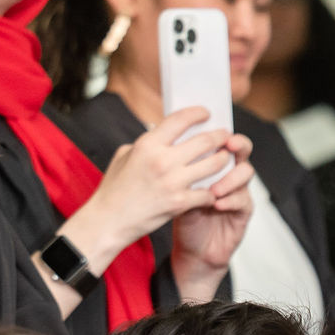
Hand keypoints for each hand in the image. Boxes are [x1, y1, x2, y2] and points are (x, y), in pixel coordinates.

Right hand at [57, 107, 235, 272]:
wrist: (108, 221)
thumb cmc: (114, 189)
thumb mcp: (124, 156)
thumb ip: (147, 143)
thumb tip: (164, 136)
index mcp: (147, 145)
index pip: (181, 119)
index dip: (198, 113)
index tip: (206, 113)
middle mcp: (162, 160)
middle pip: (205, 140)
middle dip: (220, 136)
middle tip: (225, 136)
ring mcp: (173, 182)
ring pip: (215, 164)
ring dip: (223, 160)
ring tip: (225, 159)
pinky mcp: (180, 203)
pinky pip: (209, 192)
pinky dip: (213, 191)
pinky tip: (212, 190)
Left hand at [170, 136, 255, 302]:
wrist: (190, 250)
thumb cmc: (180, 214)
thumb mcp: (173, 187)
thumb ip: (173, 167)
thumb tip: (160, 141)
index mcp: (211, 162)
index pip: (219, 138)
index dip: (218, 129)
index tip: (212, 123)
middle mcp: (228, 173)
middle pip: (241, 149)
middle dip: (236, 145)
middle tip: (227, 146)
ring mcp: (238, 191)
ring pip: (246, 172)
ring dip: (231, 177)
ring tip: (214, 188)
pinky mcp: (243, 212)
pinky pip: (243, 200)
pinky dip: (230, 200)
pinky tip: (216, 205)